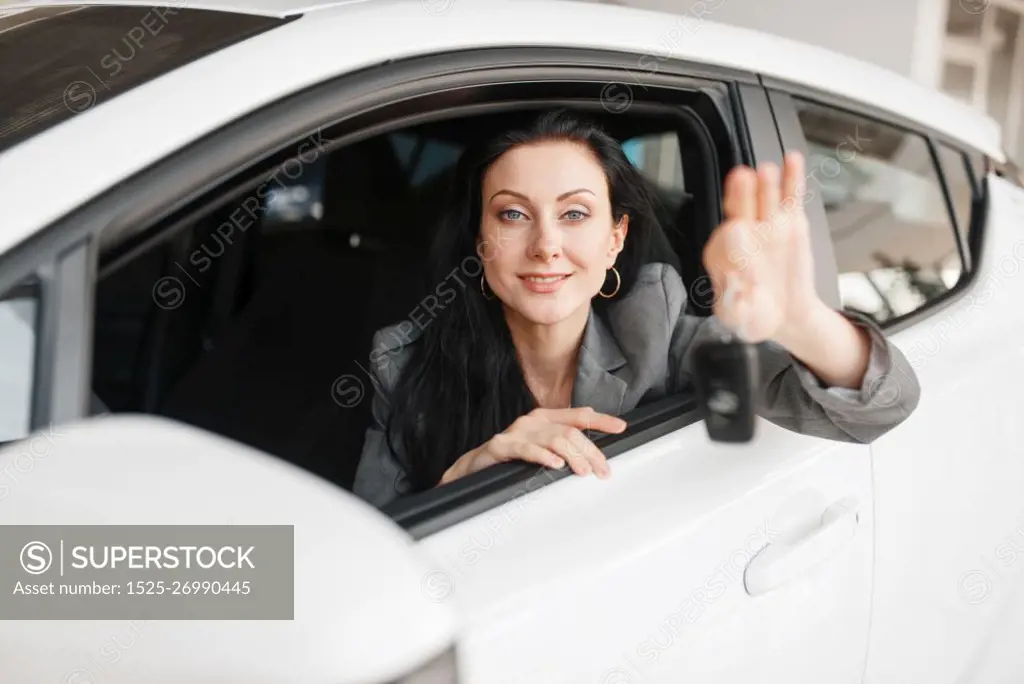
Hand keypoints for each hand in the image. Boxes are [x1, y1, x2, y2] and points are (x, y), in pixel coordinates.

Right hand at [439, 407, 626, 484]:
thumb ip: (562, 441)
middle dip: (591, 451)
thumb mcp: (540, 447)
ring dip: (573, 456)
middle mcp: (532, 421)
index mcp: (544, 418)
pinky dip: (543, 456)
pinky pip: (527, 449)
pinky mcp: (502, 446)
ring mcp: (517, 433)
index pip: (578, 415)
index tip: (620, 427)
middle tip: (602, 470)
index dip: (601, 420)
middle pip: (571, 431)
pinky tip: (555, 465)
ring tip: (583, 472)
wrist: (473, 467)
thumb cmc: (510, 458)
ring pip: (554, 439)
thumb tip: (591, 438)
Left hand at [703, 152, 819, 343]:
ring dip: (765, 182)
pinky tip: (792, 160)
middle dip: (739, 194)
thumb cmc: (755, 316)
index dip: (731, 241)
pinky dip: (792, 178)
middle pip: (739, 209)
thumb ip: (734, 306)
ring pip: (764, 198)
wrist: (785, 314)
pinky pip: (791, 195)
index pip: (723, 242)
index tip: (738, 239)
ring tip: (767, 170)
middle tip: (741, 178)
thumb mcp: (740, 318)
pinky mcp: (790, 220)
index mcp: (721, 256)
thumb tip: (736, 290)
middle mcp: (742, 234)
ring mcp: (766, 224)